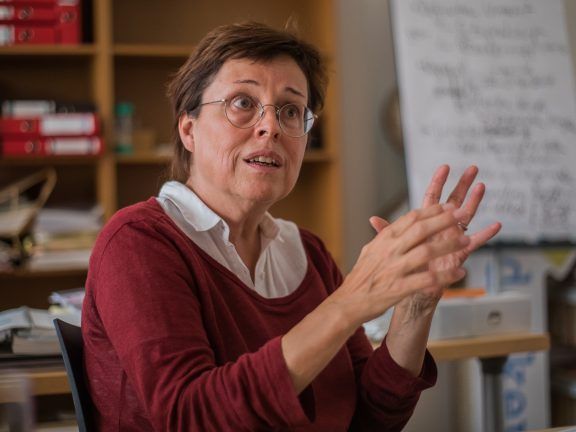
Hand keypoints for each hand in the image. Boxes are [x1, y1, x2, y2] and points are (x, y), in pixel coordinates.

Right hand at [331, 203, 469, 326]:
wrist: (348, 302)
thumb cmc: (360, 278)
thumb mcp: (370, 251)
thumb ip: (382, 236)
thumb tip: (384, 221)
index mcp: (384, 240)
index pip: (410, 219)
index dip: (431, 211)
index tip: (447, 206)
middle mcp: (390, 251)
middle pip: (421, 230)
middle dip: (443, 221)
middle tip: (461, 214)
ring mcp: (394, 269)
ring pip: (426, 252)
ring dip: (448, 246)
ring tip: (466, 241)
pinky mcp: (399, 288)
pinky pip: (427, 279)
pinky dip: (445, 276)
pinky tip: (459, 272)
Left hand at [372, 165, 500, 317]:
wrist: (411, 289)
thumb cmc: (403, 265)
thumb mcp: (393, 247)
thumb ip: (387, 232)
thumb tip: (372, 219)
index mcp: (425, 222)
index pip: (432, 198)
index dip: (438, 182)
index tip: (445, 167)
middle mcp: (440, 227)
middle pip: (453, 201)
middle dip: (462, 184)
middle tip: (473, 169)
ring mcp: (452, 238)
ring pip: (466, 216)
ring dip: (474, 202)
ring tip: (482, 186)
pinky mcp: (459, 252)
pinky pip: (475, 241)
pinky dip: (485, 234)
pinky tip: (496, 225)